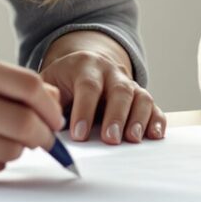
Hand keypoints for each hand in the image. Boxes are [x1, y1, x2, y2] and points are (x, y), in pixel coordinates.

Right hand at [0, 50, 64, 180]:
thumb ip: (10, 83)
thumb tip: (55, 102)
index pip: (29, 86)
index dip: (51, 105)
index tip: (54, 115)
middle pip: (25, 123)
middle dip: (45, 135)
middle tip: (45, 137)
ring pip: (12, 149)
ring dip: (19, 148)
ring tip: (4, 139)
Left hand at [40, 30, 162, 144]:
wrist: (87, 62)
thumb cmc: (64, 80)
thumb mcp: (50, 81)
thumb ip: (46, 99)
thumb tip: (43, 123)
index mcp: (86, 66)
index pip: (88, 87)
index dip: (85, 111)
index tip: (79, 135)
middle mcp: (112, 72)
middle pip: (120, 91)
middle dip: (116, 116)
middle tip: (110, 139)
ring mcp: (129, 84)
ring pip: (140, 97)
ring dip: (138, 119)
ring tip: (132, 139)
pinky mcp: (141, 97)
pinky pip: (154, 106)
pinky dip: (156, 121)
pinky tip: (154, 135)